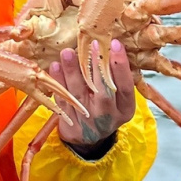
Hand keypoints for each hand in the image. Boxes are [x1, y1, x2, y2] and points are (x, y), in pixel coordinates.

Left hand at [50, 39, 135, 154]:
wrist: (88, 137)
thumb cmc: (106, 107)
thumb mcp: (118, 98)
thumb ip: (115, 76)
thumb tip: (109, 43)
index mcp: (125, 108)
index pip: (125, 86)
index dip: (121, 66)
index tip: (115, 44)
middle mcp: (108, 115)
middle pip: (103, 91)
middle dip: (98, 66)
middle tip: (93, 44)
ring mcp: (87, 120)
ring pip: (79, 94)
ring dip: (72, 72)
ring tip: (67, 52)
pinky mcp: (69, 122)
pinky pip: (62, 100)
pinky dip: (58, 83)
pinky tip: (55, 67)